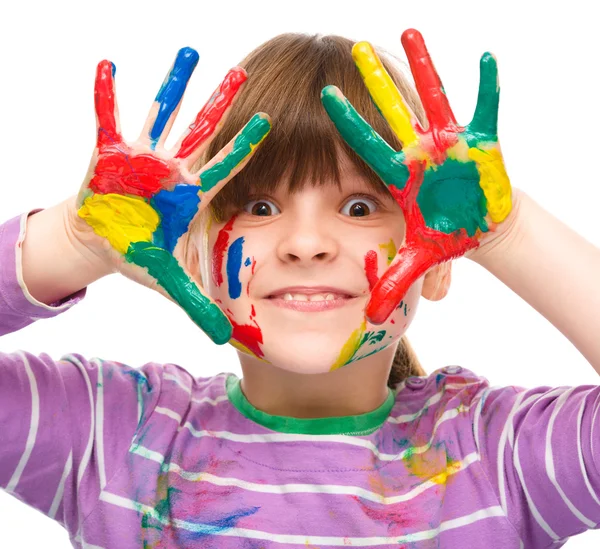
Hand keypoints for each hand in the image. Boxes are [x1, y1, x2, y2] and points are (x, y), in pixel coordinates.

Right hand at [71, 48, 270, 343]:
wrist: (102, 240)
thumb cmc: (140, 253)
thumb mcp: (168, 278)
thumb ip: (197, 304)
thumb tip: (226, 340)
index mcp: (189, 196)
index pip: (224, 168)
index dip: (246, 148)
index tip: (271, 122)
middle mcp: (171, 171)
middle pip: (201, 133)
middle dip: (220, 104)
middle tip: (243, 72)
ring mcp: (141, 159)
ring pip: (161, 116)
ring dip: (173, 87)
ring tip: (190, 54)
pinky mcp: (108, 154)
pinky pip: (107, 120)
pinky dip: (106, 96)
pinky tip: (107, 67)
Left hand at [322, 29, 512, 323]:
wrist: (477, 225)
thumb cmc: (445, 235)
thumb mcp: (419, 258)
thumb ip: (394, 282)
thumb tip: (371, 319)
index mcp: (400, 176)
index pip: (365, 147)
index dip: (346, 123)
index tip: (322, 96)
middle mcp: (420, 154)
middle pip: (392, 114)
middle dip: (376, 82)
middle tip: (355, 48)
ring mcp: (449, 145)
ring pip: (433, 100)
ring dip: (423, 67)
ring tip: (408, 31)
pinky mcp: (480, 143)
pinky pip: (485, 110)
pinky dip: (488, 87)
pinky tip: (487, 59)